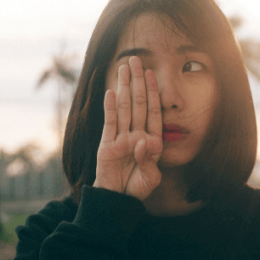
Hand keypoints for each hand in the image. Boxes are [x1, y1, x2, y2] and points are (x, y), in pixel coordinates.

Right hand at [93, 56, 162, 200]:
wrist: (118, 200)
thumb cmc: (138, 189)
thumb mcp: (151, 178)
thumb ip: (148, 160)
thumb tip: (143, 141)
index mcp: (151, 140)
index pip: (152, 111)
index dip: (152, 91)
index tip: (152, 73)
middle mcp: (136, 135)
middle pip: (137, 103)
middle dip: (137, 81)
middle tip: (135, 59)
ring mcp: (121, 138)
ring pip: (124, 108)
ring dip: (124, 87)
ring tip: (123, 68)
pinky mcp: (106, 145)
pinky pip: (110, 123)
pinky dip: (110, 107)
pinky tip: (111, 92)